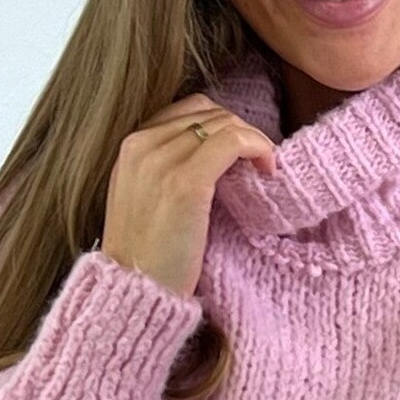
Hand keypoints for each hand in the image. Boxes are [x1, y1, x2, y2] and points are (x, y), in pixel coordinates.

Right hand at [101, 94, 276, 299]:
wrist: (134, 290)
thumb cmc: (146, 255)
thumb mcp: (145, 198)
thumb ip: (166, 169)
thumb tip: (214, 155)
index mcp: (131, 146)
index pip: (188, 110)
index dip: (223, 125)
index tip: (240, 154)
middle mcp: (143, 145)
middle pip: (210, 112)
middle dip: (241, 131)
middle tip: (259, 162)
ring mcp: (163, 161)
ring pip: (225, 122)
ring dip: (254, 140)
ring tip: (265, 168)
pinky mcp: (186, 182)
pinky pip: (234, 142)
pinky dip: (259, 148)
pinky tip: (268, 170)